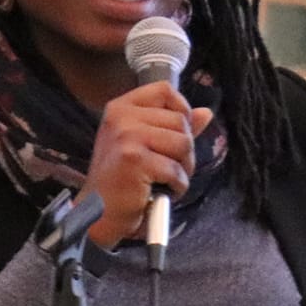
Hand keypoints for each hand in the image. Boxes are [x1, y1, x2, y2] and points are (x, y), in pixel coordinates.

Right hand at [76, 81, 213, 248]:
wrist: (100, 214)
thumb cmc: (120, 181)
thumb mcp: (143, 145)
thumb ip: (172, 127)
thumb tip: (206, 113)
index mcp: (121, 108)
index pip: (164, 90)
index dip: (182, 109)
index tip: (179, 132)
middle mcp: (122, 117)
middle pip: (180, 120)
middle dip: (185, 149)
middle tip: (170, 168)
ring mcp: (127, 136)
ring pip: (183, 143)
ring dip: (184, 168)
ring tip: (167, 180)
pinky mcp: (135, 159)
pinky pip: (176, 169)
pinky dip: (177, 186)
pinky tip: (162, 193)